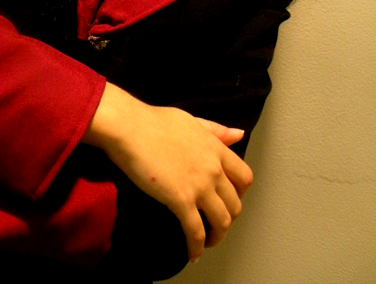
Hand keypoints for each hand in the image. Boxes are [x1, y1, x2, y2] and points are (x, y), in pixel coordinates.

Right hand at [82, 83, 252, 261]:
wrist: (130, 127)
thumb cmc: (155, 121)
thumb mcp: (192, 121)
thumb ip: (216, 131)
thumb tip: (239, 135)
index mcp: (216, 148)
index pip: (244, 177)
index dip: (239, 193)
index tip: (228, 198)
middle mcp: (213, 169)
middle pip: (235, 204)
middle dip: (228, 218)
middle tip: (215, 222)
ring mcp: (199, 186)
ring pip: (222, 221)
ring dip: (217, 237)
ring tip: (207, 242)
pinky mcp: (180, 200)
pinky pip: (196, 231)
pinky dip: (197, 247)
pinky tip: (192, 254)